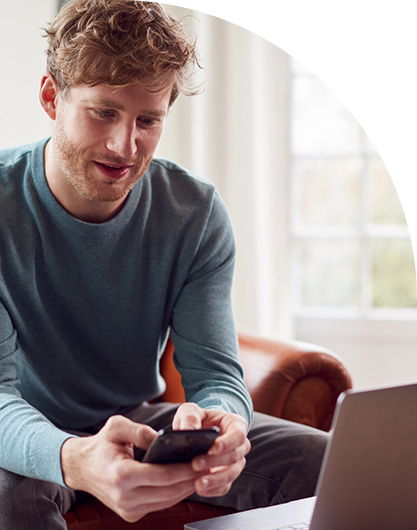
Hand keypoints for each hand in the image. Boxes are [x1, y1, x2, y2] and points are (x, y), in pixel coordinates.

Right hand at [61, 415, 202, 521]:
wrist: (81, 468)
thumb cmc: (101, 445)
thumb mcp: (116, 427)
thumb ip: (139, 430)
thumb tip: (161, 438)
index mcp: (122, 475)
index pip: (162, 476)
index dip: (184, 469)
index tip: (201, 460)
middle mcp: (125, 497)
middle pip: (169, 491)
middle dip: (191, 478)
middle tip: (210, 465)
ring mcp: (128, 509)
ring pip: (167, 501)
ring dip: (186, 487)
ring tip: (203, 471)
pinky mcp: (131, 514)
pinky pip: (160, 504)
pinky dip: (175, 493)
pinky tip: (186, 479)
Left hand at [172, 403, 250, 497]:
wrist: (196, 433)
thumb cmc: (196, 418)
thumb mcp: (190, 410)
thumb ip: (190, 416)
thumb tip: (188, 430)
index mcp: (235, 424)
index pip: (238, 434)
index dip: (227, 442)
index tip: (212, 448)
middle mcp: (239, 444)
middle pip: (235, 455)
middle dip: (216, 461)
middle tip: (196, 463)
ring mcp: (235, 462)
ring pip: (232, 473)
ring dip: (216, 479)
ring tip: (198, 483)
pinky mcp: (227, 477)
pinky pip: (225, 487)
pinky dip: (213, 490)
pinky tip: (200, 490)